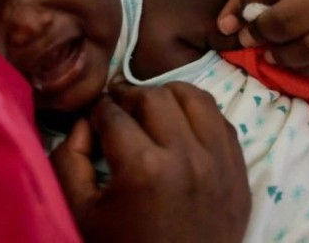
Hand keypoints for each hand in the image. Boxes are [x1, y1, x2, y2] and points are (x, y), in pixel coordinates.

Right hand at [49, 81, 249, 242]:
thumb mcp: (80, 212)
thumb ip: (69, 160)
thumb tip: (83, 123)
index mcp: (143, 169)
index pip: (112, 113)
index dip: (96, 109)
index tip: (91, 116)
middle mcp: (187, 157)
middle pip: (153, 96)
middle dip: (128, 98)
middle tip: (117, 112)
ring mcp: (220, 164)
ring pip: (194, 97)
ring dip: (167, 96)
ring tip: (150, 111)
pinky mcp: (239, 174)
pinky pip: (221, 122)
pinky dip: (199, 116)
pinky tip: (181, 127)